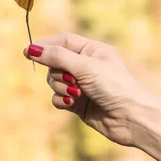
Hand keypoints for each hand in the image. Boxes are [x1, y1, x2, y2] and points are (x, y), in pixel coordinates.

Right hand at [23, 33, 149, 145]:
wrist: (132, 119)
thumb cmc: (114, 86)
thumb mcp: (84, 66)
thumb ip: (56, 57)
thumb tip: (31, 49)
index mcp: (92, 50)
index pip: (62, 41)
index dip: (45, 45)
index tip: (28, 52)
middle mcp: (85, 66)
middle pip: (55, 62)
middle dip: (57, 72)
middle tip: (70, 80)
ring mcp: (81, 85)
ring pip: (54, 81)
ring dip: (60, 87)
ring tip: (76, 94)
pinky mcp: (78, 103)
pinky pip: (57, 97)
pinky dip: (61, 100)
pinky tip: (72, 103)